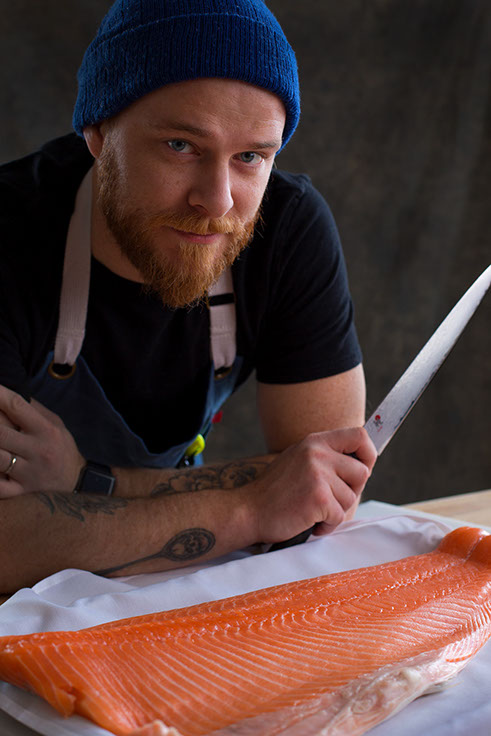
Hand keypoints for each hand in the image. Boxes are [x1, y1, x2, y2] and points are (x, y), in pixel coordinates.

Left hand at [0, 386, 84, 497]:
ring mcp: (28, 472)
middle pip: (1, 433)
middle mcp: (37, 450)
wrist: (74, 477)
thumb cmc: (60, 445)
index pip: (17, 407)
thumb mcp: (54, 422)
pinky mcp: (21, 489)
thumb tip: (8, 394)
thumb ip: (32, 408)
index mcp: (45, 429)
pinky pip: (0, 487)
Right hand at [247, 427, 376, 543]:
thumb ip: (326, 457)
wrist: (248, 511)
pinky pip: (340, 516)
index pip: (359, 436)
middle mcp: (318, 453)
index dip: (368, 454)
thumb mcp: (300, 460)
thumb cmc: (276, 492)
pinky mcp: (318, 497)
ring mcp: (318, 474)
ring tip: (313, 511)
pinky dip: (327, 525)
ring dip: (336, 511)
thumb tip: (361, 464)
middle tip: (329, 500)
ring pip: (352, 497)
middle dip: (351, 492)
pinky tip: (309, 521)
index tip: (363, 468)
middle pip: (362, 472)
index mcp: (315, 442)